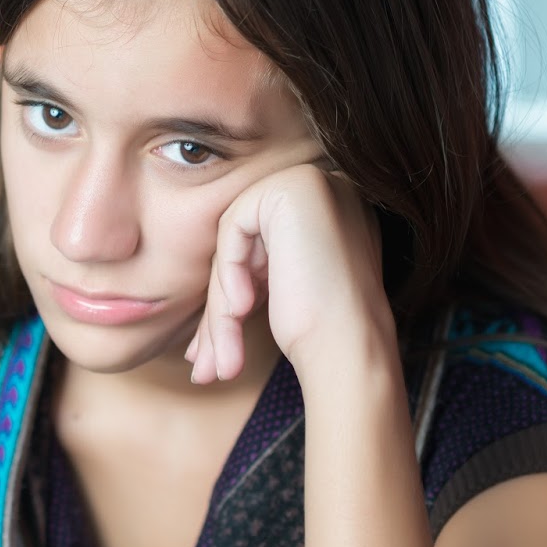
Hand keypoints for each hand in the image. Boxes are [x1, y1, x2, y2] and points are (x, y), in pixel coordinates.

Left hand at [187, 163, 394, 384]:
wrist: (348, 348)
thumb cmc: (319, 332)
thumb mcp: (277, 290)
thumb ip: (245, 272)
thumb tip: (197, 317)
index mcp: (329, 213)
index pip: (258, 246)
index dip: (234, 294)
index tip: (216, 349)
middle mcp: (328, 187)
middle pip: (244, 243)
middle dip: (219, 307)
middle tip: (206, 365)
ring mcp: (314, 181)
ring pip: (234, 241)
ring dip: (219, 303)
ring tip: (220, 360)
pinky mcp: (294, 187)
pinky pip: (233, 227)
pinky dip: (229, 271)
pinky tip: (243, 306)